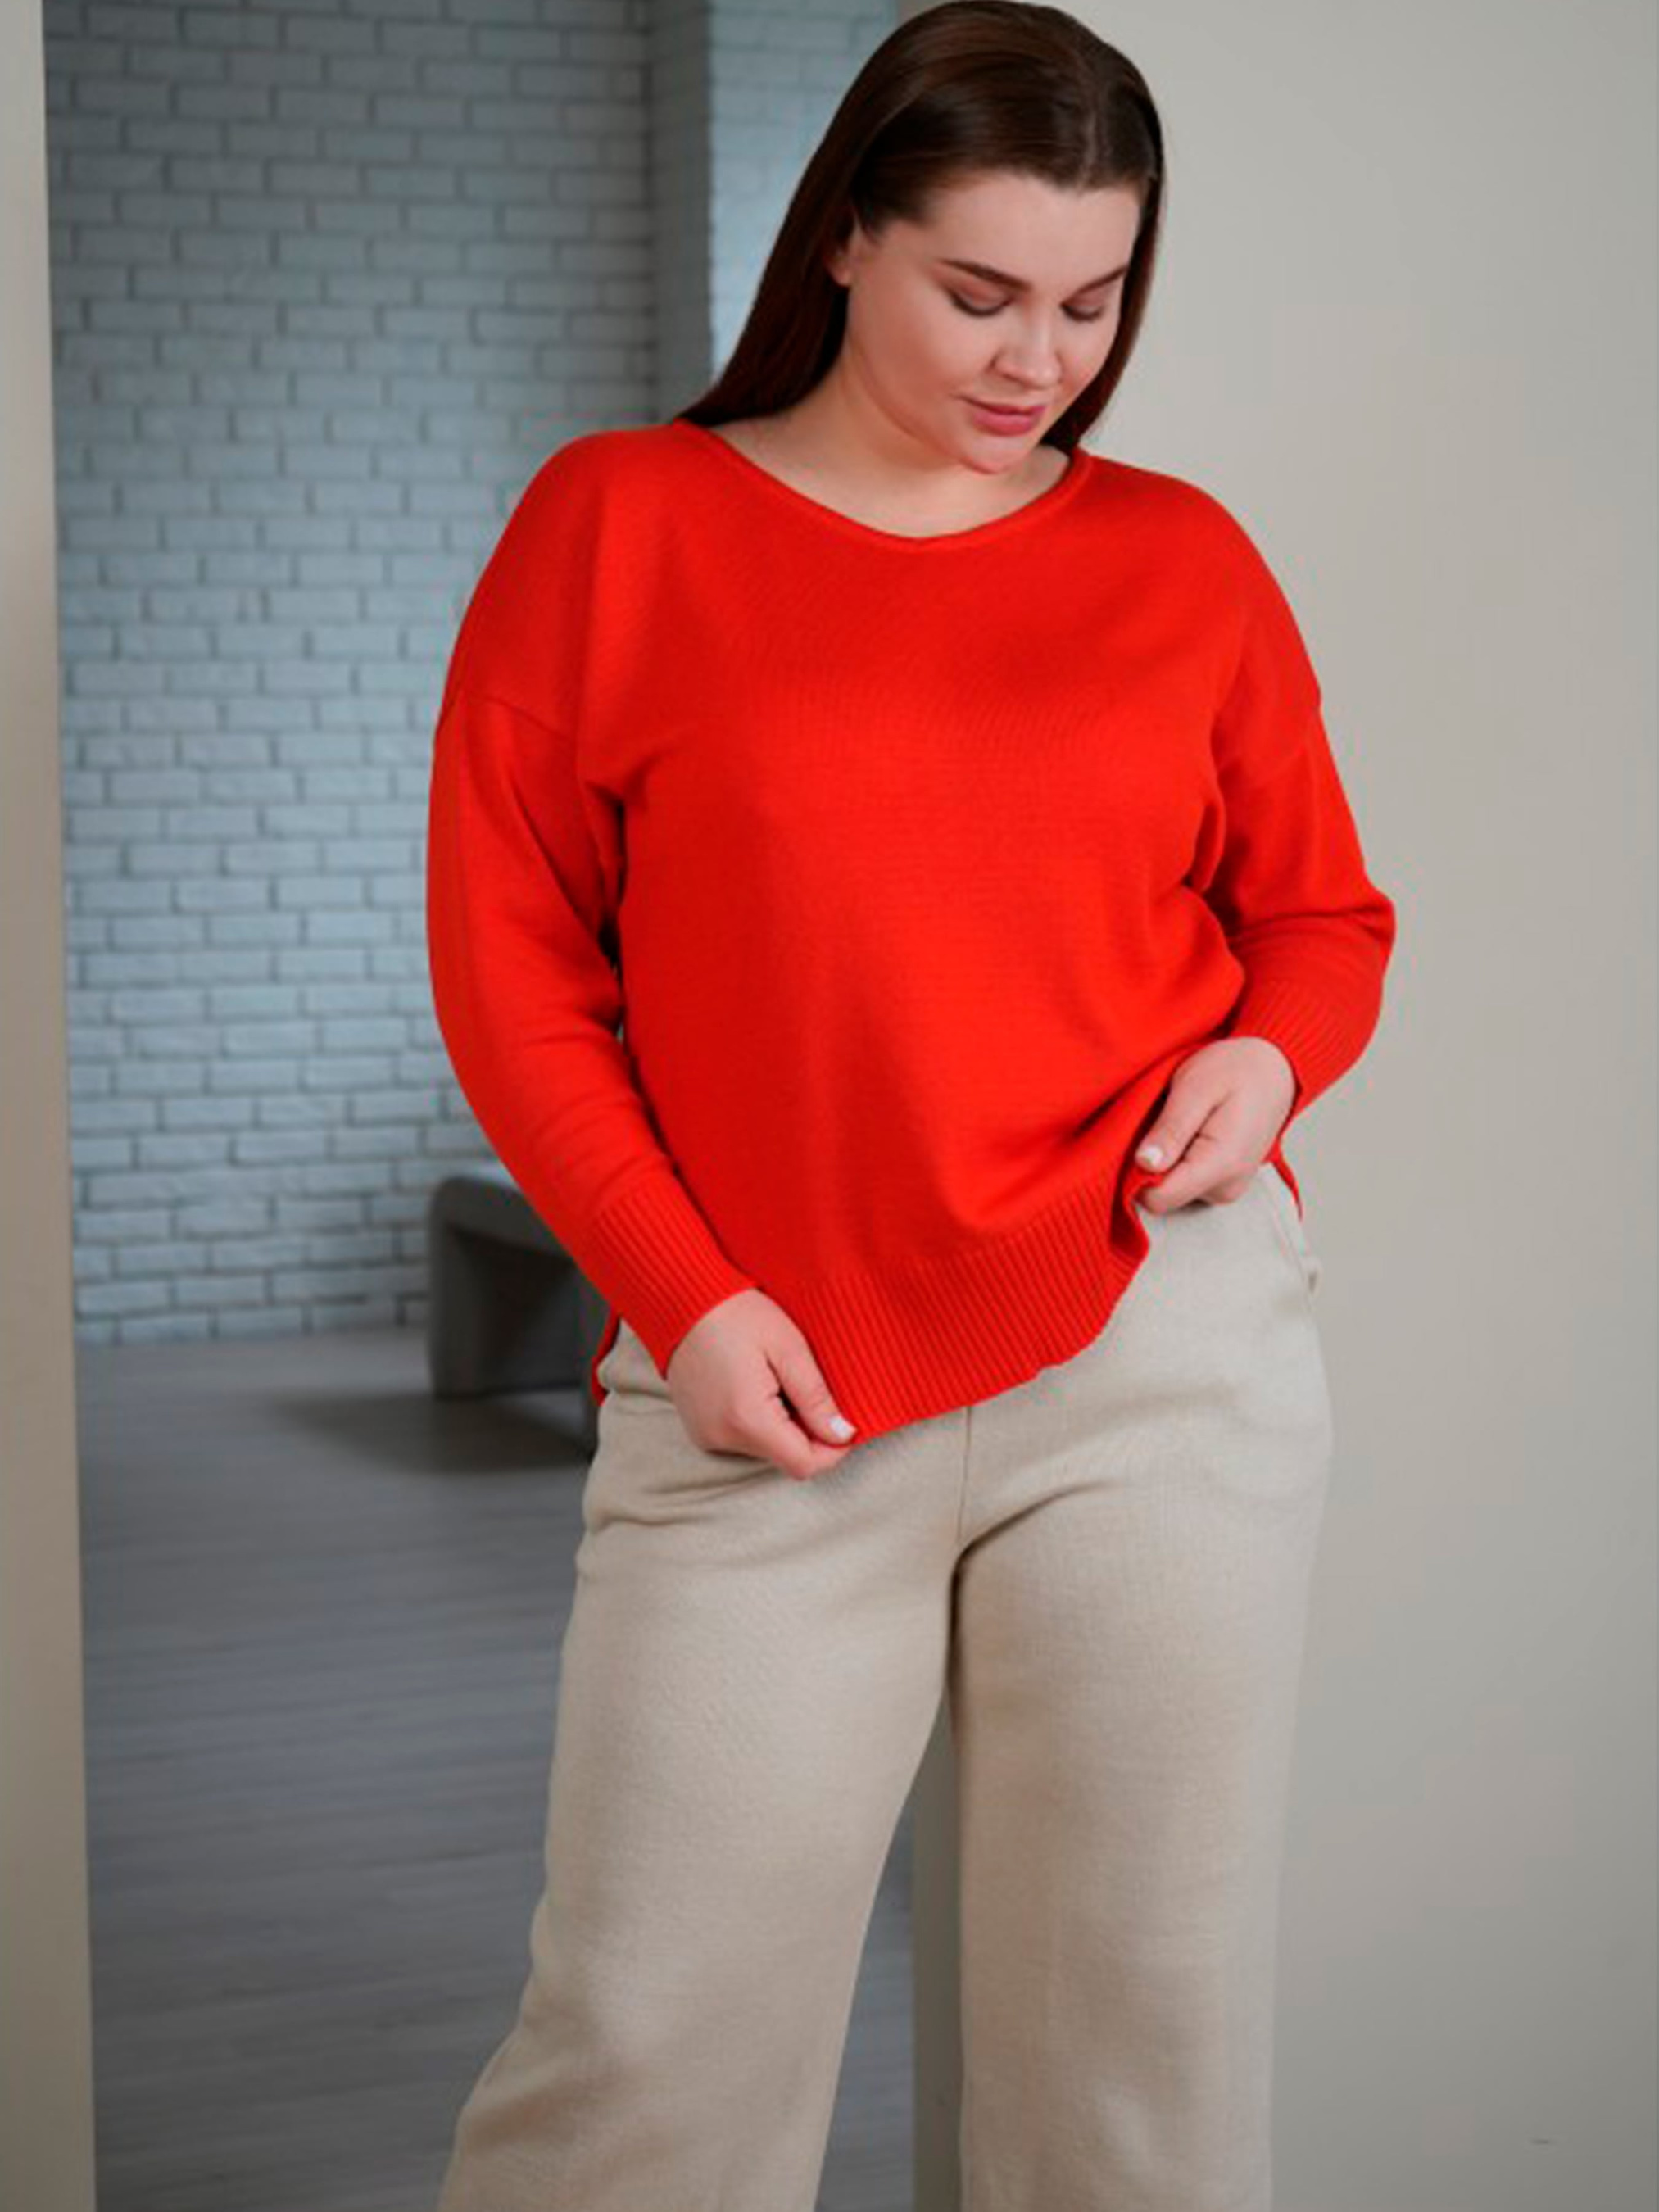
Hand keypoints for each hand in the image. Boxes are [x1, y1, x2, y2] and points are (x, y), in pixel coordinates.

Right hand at [663, 1287, 859, 1482]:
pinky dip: (761, 1422)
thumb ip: (816, 1397)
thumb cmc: (735, 1314)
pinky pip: (743, 1439)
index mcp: (748, 1419)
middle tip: (814, 1390)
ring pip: (765, 1450)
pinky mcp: (699, 1430)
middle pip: (785, 1458)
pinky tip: (760, 1387)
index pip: (804, 1464)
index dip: (834, 1450)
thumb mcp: (788, 1347)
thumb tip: (842, 1434)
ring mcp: (707, 1436)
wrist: (679, 1299)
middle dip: (810, 1433)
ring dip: (785, 1426)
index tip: (847, 1423)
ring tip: (781, 1382)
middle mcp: (722, 1437)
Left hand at [1133, 1037, 1296, 1213]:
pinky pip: (1184, 1183)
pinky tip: (1188, 1133)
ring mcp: (1225, 1190)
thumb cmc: (1236, 1070)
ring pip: (1170, 1190)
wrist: (1273, 1071)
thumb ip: (1172, 1129)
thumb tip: (1145, 1163)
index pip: (1159, 1198)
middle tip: (1164, 1122)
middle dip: (1151, 1163)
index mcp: (1221, 1164)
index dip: (1136, 1174)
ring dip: (1165, 1160)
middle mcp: (1226, 1187)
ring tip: (1181, 1123)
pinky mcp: (1221, 1186)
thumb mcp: (1196, 1086)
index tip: (1138, 1140)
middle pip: (1162, 1196)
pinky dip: (1176, 1161)